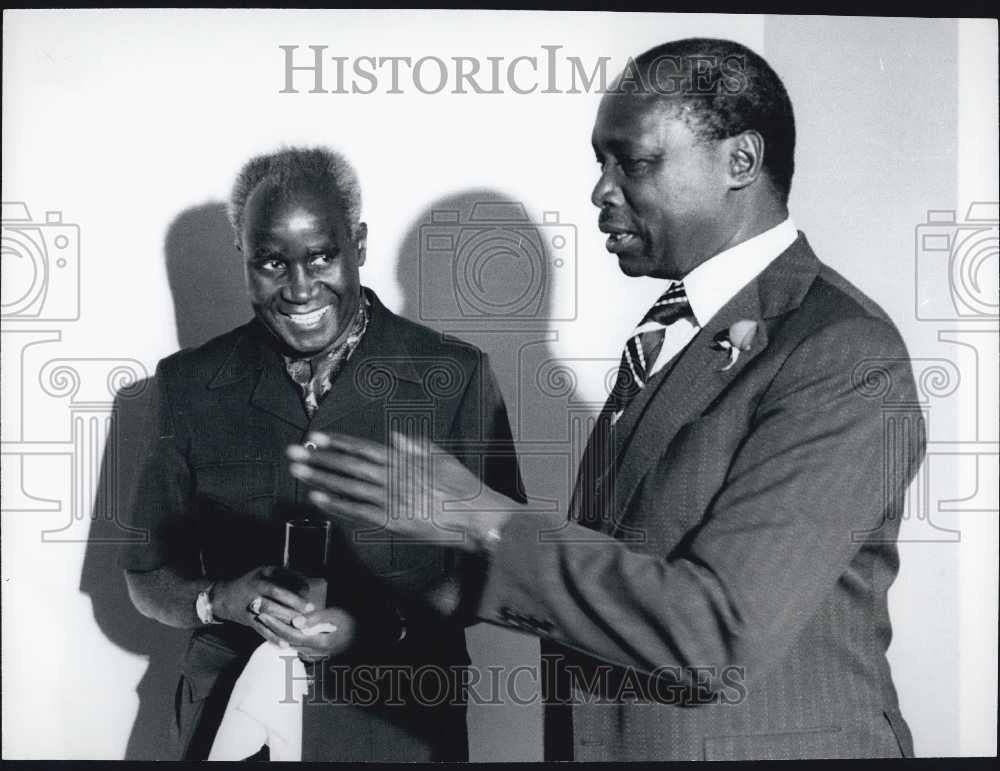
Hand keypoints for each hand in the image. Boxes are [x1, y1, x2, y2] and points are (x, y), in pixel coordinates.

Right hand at [212, 566, 313, 645]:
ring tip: (300, 631)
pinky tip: (285, 644)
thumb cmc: (253, 581)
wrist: (224, 595)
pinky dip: (273, 638)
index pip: (278, 590)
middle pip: (273, 605)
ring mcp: (250, 609)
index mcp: (260, 581)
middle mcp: (254, 594)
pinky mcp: (248, 621)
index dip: (294, 597)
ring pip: (268, 619)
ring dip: (284, 625)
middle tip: (308, 617)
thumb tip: (307, 587)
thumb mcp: (268, 572)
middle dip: (292, 611)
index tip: (309, 604)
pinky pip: (261, 631)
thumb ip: (287, 576)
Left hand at [255, 606, 356, 661]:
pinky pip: (296, 644)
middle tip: (257, 612)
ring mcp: (315, 653)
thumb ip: (316, 619)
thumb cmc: (352, 622)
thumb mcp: (336, 617)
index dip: (275, 624)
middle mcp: (314, 652)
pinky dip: (285, 634)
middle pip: (286, 640)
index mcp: (318, 644)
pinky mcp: (315, 651)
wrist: (365, 635)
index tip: (263, 613)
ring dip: (275, 630)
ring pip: (290, 642)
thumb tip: (295, 621)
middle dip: (270, 626)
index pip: (290, 635)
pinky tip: (278, 626)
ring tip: (263, 617)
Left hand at [287, 431, 518, 550]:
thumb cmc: (464, 489)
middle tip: (293, 452)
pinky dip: (337, 504)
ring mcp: (391, 499)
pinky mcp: (392, 522)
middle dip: (319, 458)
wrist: (478, 518)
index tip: (317, 437)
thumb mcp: (443, 459)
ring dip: (321, 478)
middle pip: (349, 465)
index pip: (364, 448)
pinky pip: (358, 512)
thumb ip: (417, 446)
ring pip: (348, 487)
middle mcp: (393, 477)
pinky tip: (317, 498)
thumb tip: (395, 436)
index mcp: (405, 460)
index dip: (338, 443)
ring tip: (297, 471)